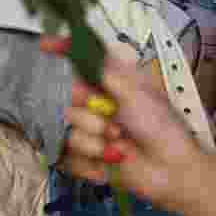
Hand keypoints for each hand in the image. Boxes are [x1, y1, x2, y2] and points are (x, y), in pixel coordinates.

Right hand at [41, 36, 210, 215]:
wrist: (171, 170)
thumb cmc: (161, 127)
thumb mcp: (139, 92)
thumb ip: (106, 72)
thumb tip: (80, 49)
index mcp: (107, 83)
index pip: (77, 60)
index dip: (60, 49)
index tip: (45, 45)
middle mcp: (92, 103)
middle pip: (65, 95)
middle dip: (85, 107)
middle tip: (107, 111)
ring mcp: (84, 130)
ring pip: (65, 128)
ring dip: (93, 139)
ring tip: (118, 143)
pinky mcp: (80, 156)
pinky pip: (66, 155)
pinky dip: (89, 160)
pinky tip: (110, 161)